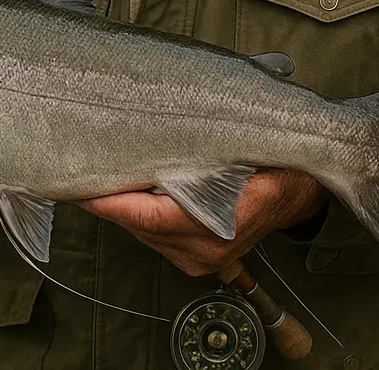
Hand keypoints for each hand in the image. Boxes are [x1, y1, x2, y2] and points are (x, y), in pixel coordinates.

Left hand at [79, 168, 325, 276]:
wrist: (296, 193)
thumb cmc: (273, 164)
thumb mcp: (249, 147)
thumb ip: (212, 146)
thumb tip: (174, 120)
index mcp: (220, 223)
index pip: (152, 217)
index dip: (115, 203)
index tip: (85, 188)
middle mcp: (205, 248)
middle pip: (140, 225)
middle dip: (111, 198)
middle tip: (81, 168)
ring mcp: (198, 258)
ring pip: (142, 231)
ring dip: (121, 206)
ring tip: (97, 173)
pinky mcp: (191, 258)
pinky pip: (152, 235)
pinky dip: (136, 214)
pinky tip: (125, 190)